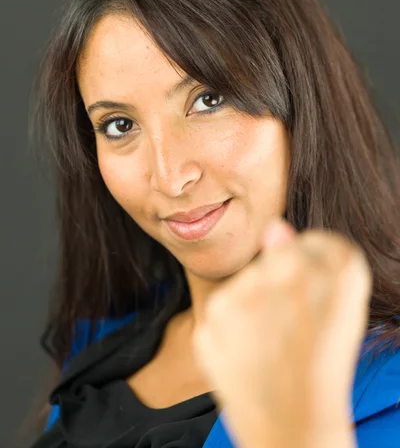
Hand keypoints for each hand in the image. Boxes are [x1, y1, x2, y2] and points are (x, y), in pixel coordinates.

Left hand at [192, 218, 371, 447]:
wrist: (293, 427)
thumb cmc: (320, 366)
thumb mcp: (337, 309)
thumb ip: (310, 258)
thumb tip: (273, 225)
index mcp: (335, 265)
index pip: (313, 243)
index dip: (312, 277)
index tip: (313, 305)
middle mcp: (289, 271)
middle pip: (276, 258)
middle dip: (281, 285)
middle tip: (291, 330)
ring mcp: (247, 292)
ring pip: (245, 280)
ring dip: (253, 304)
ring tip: (270, 346)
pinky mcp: (210, 318)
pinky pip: (221, 307)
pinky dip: (231, 327)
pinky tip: (248, 353)